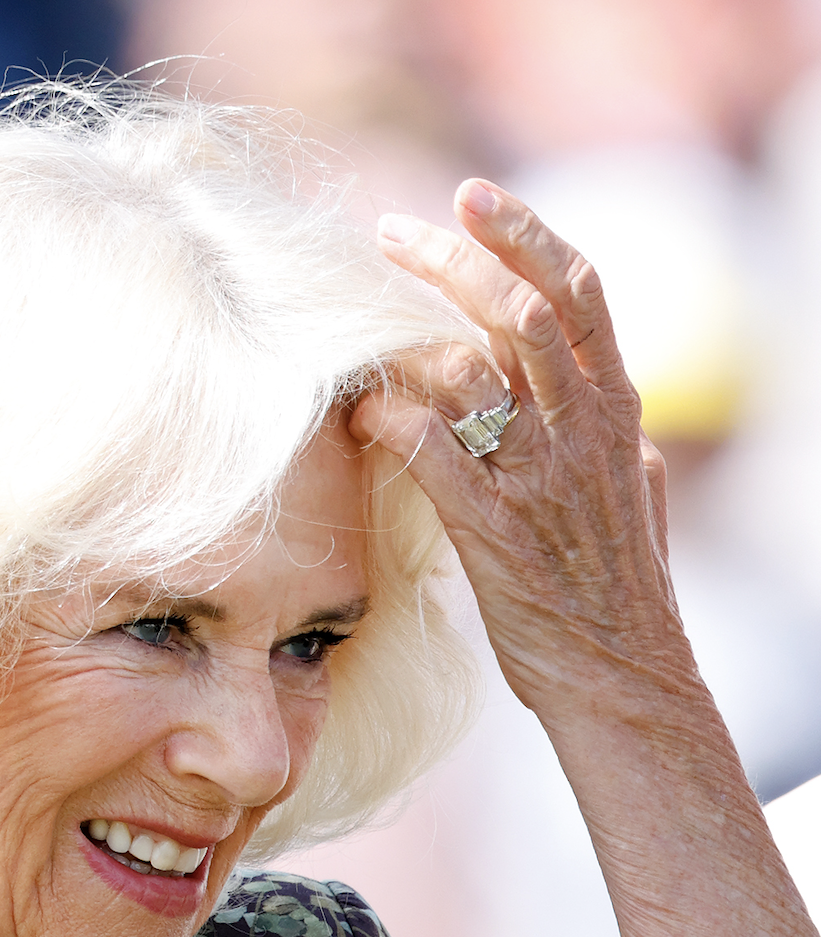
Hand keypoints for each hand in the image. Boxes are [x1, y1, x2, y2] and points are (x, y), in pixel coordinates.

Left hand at [351, 180, 691, 720]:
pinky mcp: (495, 534)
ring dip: (406, 339)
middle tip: (392, 233)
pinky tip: (360, 412)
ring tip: (356, 330)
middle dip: (454, 259)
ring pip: (474, 372)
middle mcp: (582, 433)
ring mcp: (539, 482)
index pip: (577, 294)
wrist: (623, 681)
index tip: (471, 198)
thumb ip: (617, 443)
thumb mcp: (637, 499)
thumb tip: (613, 410)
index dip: (524, 235)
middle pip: (519, 311)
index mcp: (617, 413)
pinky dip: (394, 422)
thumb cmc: (619, 594)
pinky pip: (438, 458)